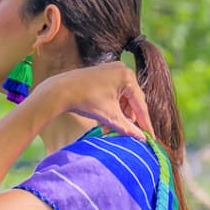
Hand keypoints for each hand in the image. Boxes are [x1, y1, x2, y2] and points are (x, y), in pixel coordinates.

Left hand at [30, 62, 151, 139]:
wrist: (59, 91)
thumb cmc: (85, 100)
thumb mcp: (109, 116)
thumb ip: (127, 128)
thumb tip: (142, 139)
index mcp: (127, 77)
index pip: (140, 105)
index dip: (145, 123)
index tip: (150, 137)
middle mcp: (122, 70)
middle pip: (131, 101)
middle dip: (126, 118)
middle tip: (123, 132)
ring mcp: (112, 70)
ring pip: (121, 98)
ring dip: (117, 114)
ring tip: (108, 128)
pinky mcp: (103, 74)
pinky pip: (113, 93)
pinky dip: (110, 106)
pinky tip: (103, 120)